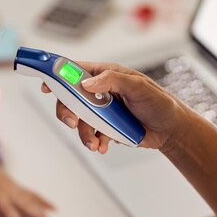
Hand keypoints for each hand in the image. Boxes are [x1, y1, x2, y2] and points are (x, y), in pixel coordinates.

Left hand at [0, 156, 54, 216]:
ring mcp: (16, 190)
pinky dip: (42, 200)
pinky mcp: (19, 188)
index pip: (10, 212)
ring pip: (33, 199)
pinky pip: (33, 194)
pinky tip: (50, 205)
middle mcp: (11, 194)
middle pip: (27, 205)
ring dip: (44, 208)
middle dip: (39, 215)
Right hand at [41, 61, 184, 152]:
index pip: (76, 70)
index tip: (46, 84)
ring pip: (79, 120)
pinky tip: (103, 146)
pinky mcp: (106, 127)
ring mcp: (102, 110)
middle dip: (67, 111)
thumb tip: (87, 83)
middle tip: (71, 122)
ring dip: (82, 133)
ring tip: (94, 143)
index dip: (57, 75)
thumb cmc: (159, 102)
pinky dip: (94, 141)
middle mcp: (101, 92)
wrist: (171, 130)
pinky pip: (91, 134)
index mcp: (106, 75)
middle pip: (70, 98)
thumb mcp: (139, 87)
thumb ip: (113, 81)